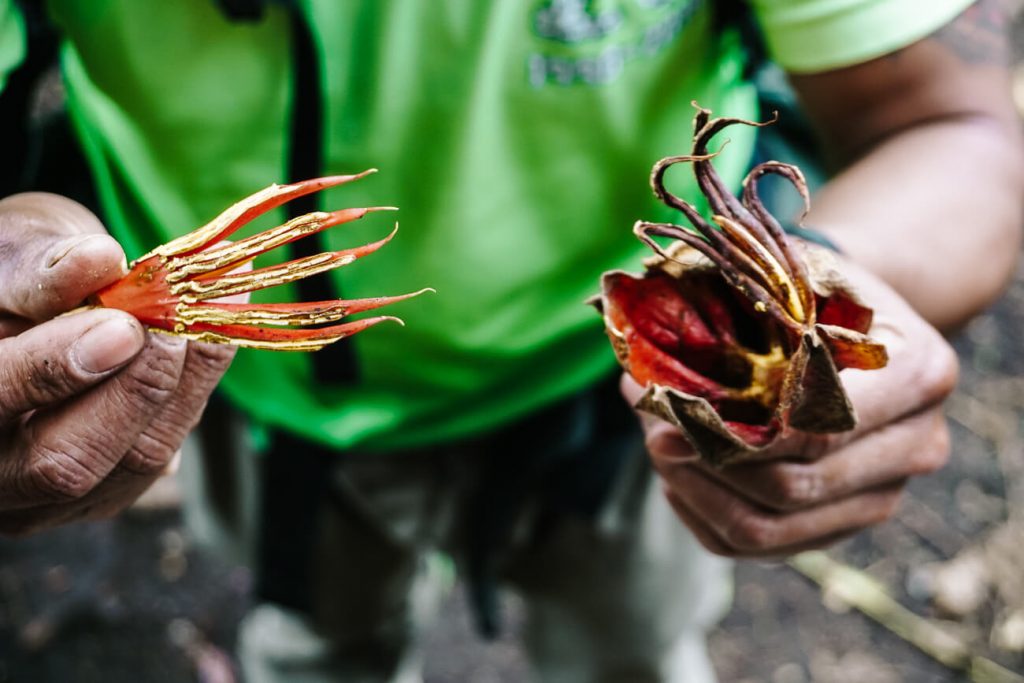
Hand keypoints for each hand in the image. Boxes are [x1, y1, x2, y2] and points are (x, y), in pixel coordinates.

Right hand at [0, 193, 235, 534]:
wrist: (25, 308)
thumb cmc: (12, 278)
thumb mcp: (11, 253)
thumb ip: (41, 267)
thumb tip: (98, 261)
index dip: (55, 367)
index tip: (122, 327)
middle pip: (64, 463)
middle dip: (135, 391)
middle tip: (177, 329)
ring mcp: (46, 499)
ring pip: (129, 466)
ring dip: (179, 389)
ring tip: (202, 321)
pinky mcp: (104, 493)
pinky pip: (159, 459)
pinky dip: (191, 397)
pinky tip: (205, 344)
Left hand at [624, 260, 957, 557]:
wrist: (858, 324)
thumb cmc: (813, 291)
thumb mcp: (787, 277)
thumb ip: (730, 312)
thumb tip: (638, 375)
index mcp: (918, 372)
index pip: (821, 425)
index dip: (741, 428)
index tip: (672, 412)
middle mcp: (918, 444)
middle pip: (796, 487)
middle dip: (708, 462)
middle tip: (651, 431)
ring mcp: (885, 494)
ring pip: (773, 528)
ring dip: (700, 495)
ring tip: (657, 449)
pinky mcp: (845, 524)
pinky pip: (762, 548)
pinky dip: (707, 517)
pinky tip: (680, 478)